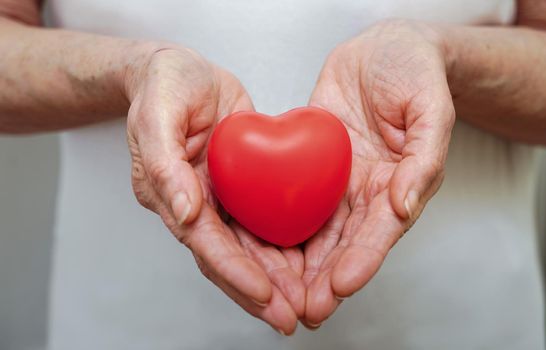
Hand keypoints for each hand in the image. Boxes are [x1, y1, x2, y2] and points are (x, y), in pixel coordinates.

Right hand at [124, 46, 303, 334]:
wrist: (184, 74)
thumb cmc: (165, 86)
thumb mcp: (158, 112)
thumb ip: (164, 164)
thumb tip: (184, 213)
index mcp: (168, 192)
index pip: (204, 242)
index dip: (234, 271)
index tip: (265, 295)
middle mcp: (195, 205)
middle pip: (228, 258)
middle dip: (259, 292)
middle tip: (291, 317)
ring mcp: (220, 198)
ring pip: (249, 248)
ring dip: (275, 280)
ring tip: (305, 305)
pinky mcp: (242, 186)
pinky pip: (263, 221)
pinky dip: (283, 246)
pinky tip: (308, 265)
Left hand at [302, 20, 454, 326]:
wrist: (384, 50)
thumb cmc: (415, 72)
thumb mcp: (431, 109)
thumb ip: (424, 159)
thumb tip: (404, 206)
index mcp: (399, 184)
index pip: (380, 232)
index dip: (362, 261)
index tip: (341, 286)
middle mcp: (365, 191)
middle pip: (345, 244)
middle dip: (325, 279)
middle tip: (303, 309)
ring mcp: (336, 180)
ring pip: (315, 230)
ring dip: (298, 266)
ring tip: (277, 295)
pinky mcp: (310, 163)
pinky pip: (291, 196)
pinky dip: (277, 224)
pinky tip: (259, 247)